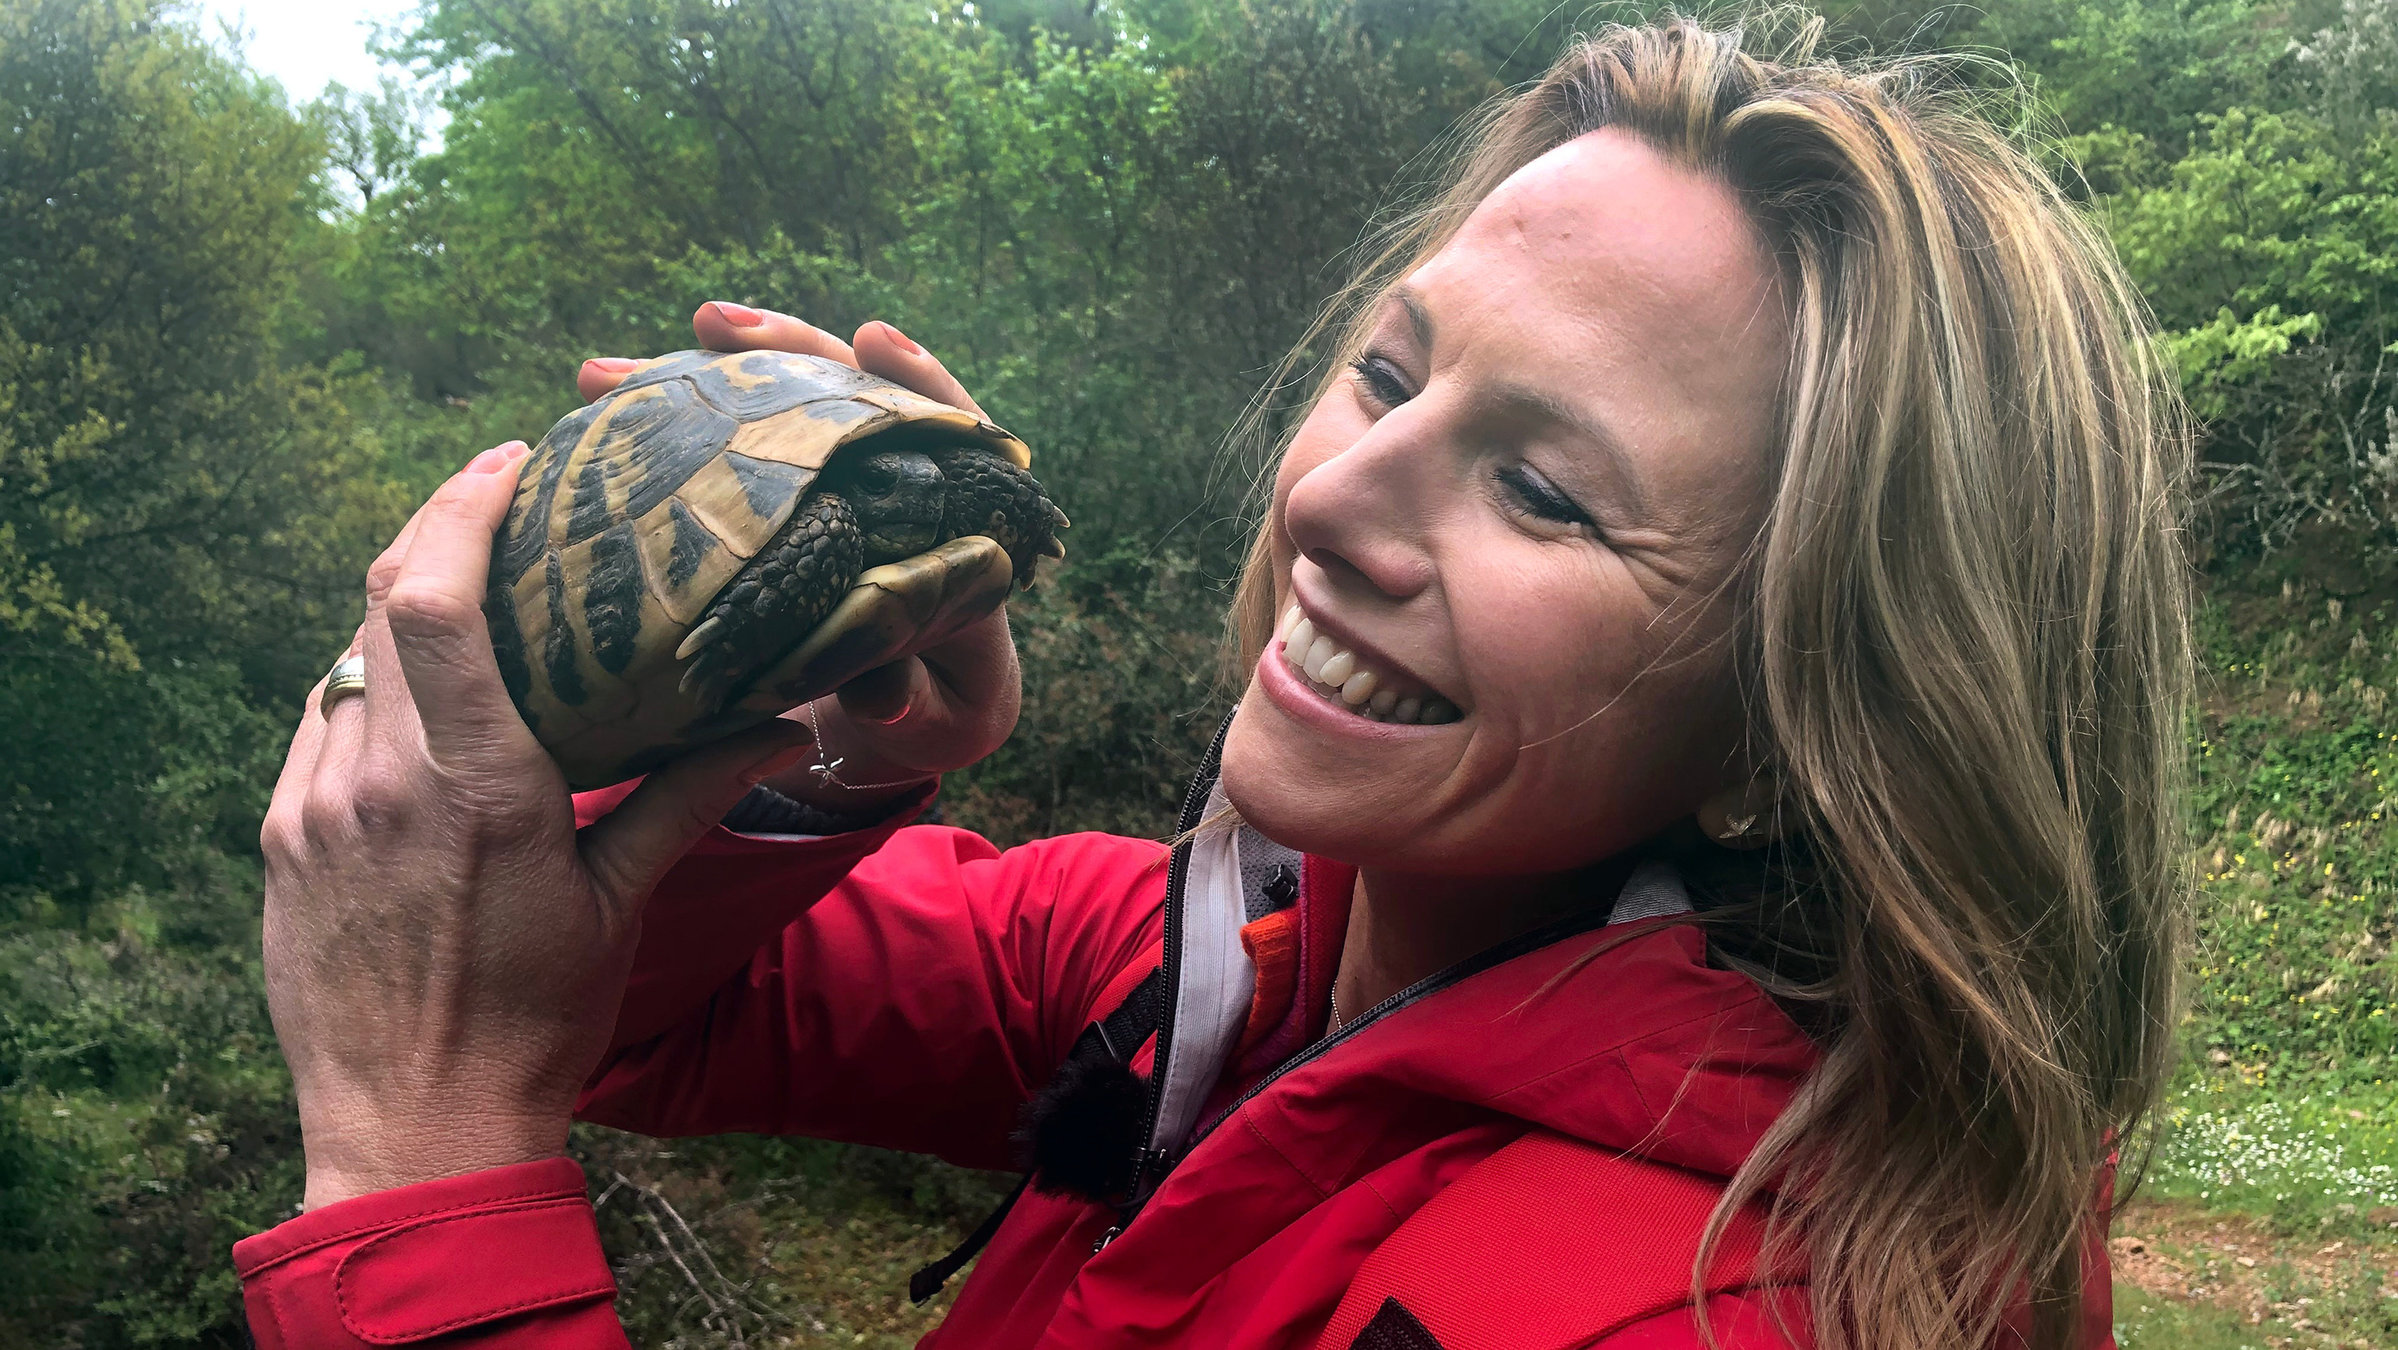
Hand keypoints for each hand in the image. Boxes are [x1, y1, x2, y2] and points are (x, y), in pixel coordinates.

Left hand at [259, 443, 818, 1209]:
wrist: (414, 1129)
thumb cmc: (531, 1021)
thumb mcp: (621, 905)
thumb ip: (691, 797)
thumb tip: (786, 728)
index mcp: (476, 787)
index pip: (431, 600)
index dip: (459, 507)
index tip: (508, 463)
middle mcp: (379, 780)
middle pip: (382, 600)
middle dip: (439, 534)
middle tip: (501, 505)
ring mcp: (314, 806)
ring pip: (347, 657)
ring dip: (403, 613)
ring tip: (469, 604)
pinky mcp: (281, 837)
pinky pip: (321, 722)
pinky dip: (370, 688)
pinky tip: (419, 706)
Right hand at [579, 303, 1022, 812]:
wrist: (905, 719)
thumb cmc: (933, 705)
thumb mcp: (935, 715)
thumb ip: (917, 696)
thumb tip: (885, 689)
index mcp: (951, 523)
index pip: (947, 430)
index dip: (913, 383)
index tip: (873, 344)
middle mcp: (888, 486)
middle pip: (842, 390)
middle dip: (777, 348)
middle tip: (713, 325)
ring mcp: (824, 483)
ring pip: (769, 409)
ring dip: (692, 381)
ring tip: (603, 374)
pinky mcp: (772, 497)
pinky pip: (721, 450)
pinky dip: (664, 428)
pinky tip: (597, 406)